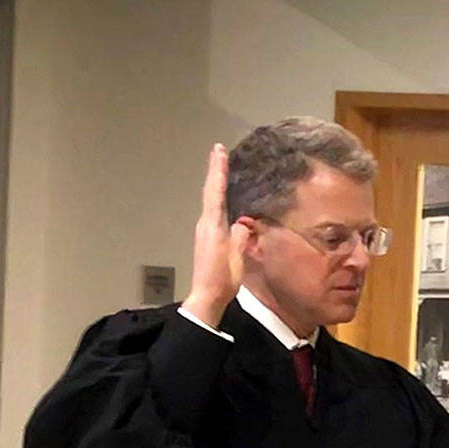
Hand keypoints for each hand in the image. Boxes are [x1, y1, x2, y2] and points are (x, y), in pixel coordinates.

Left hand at [182, 144, 249, 326]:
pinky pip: (212, 211)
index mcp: (213, 227)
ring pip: (210, 201)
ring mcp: (204, 231)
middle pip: (210, 192)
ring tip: (222, 168)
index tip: (219, 152)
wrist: (206, 296)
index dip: (218, 171)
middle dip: (215, 171)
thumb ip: (241, 237)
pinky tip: (223, 197)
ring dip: (215, 183)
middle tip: (218, 151)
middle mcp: (205, 224)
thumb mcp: (236, 258)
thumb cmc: (222, 279)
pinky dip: (217, 198)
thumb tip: (244, 222)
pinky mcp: (206, 238)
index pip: (216, 193)